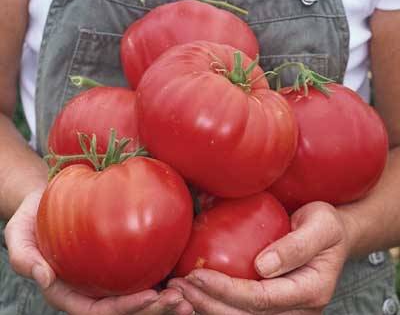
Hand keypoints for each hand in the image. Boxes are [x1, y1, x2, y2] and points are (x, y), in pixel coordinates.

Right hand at [5, 190, 192, 314]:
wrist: (47, 199)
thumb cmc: (31, 218)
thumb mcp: (18, 235)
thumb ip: (24, 258)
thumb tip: (43, 277)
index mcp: (69, 291)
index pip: (98, 311)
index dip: (125, 309)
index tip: (150, 297)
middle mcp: (92, 288)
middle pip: (125, 310)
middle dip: (154, 310)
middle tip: (182, 301)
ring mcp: (108, 275)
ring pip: (139, 295)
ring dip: (165, 300)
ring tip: (190, 294)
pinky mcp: (121, 257)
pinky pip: (144, 271)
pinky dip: (164, 276)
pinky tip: (183, 272)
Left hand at [168, 202, 349, 314]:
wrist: (334, 236)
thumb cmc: (326, 225)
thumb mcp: (321, 225)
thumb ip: (297, 245)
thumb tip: (263, 266)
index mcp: (310, 291)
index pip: (261, 299)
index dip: (226, 290)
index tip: (197, 274)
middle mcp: (298, 309)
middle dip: (208, 303)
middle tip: (178, 285)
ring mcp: (286, 311)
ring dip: (207, 308)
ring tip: (179, 290)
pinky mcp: (274, 305)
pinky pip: (242, 311)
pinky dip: (215, 304)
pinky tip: (195, 292)